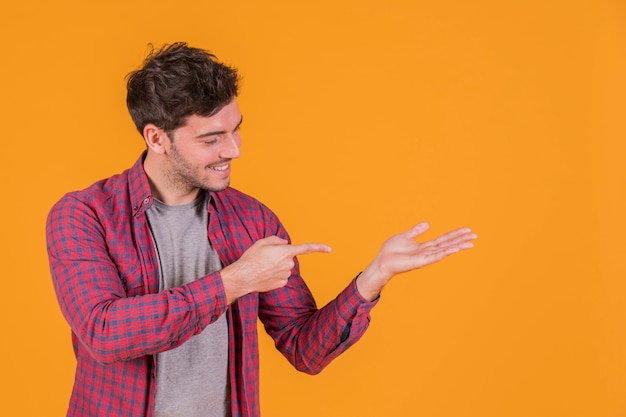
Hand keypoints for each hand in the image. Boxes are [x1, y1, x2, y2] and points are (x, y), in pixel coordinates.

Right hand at [221, 236, 330, 302]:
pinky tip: (264, 276)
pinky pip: (281, 277)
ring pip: (284, 268)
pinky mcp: (281, 284)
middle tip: (265, 258)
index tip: (330, 249)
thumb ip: (276, 240)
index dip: (319, 248)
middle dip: (280, 257)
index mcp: (286, 251)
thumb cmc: (251, 258)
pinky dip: (274, 276)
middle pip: (288, 258)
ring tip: (262, 267)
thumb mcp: (262, 242)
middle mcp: (289, 263)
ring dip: (276, 267)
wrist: (244, 277)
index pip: (306, 248)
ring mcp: (286, 275)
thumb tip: (284, 244)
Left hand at [357, 222, 475, 300]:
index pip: (444, 240)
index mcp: (425, 246)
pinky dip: (445, 252)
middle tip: (475, 236)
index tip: (467, 230)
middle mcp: (428, 252)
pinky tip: (454, 249)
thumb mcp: (405, 237)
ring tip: (470, 243)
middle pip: (448, 244)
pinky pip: (436, 256)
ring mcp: (425, 257)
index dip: (455, 235)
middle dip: (461, 240)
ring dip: (458, 246)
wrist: (382, 261)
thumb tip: (428, 224)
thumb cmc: (391, 251)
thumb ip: (416, 231)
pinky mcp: (420, 262)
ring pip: (445, 250)